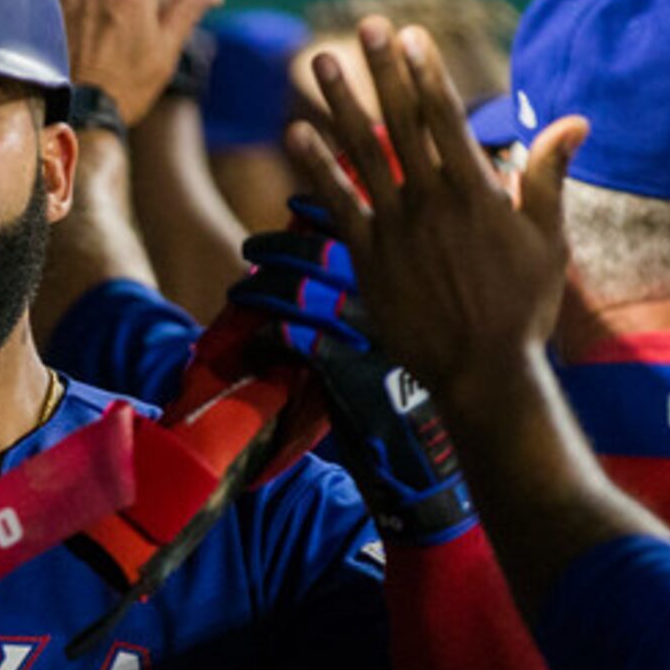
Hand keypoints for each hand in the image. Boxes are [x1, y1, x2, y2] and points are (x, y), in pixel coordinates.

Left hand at [227, 203, 471, 543]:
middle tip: (251, 246)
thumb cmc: (424, 406)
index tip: (296, 203)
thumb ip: (387, 307)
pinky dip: (268, 335)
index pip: (364, 233)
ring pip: (303, 292)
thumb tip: (339, 279)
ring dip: (263, 287)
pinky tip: (256, 341)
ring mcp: (370, 338)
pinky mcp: (348, 371)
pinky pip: (296, 338)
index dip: (325, 211)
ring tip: (240, 288)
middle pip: (323, 255)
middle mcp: (393, 306)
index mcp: (410, 287)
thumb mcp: (410, 344)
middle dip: (280, 245)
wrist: (429, 465)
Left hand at [283, 17, 584, 400]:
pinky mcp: (368, 256)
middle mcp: (431, 201)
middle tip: (365, 26)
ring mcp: (395, 227)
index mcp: (476, 192)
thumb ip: (549, 175)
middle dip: (382, 70)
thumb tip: (576, 120)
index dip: (426, 73)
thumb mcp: (548, 239)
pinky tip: (296, 133)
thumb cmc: (523, 306)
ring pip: (362, 152)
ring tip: (317, 61)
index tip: (410, 35)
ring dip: (339, 104)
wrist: (482, 370)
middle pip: (402, 122)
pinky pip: (336, 202)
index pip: (446, 118)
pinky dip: (315, 167)